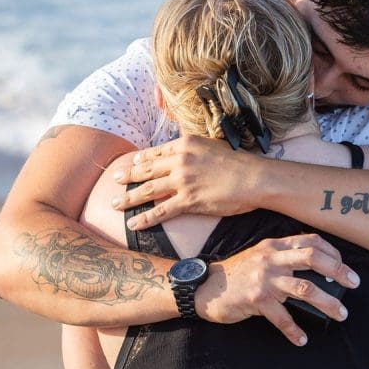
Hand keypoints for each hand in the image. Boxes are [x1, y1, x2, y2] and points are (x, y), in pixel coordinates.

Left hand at [112, 136, 261, 228]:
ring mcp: (182, 181)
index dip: (139, 159)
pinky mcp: (188, 200)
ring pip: (148, 190)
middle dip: (127, 176)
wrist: (255, 178)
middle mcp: (179, 160)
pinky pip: (161, 211)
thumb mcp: (211, 146)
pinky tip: (133, 224)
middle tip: (114, 179)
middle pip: (146, 169)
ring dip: (128, 198)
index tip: (129, 163)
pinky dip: (144, 218)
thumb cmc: (238, 163)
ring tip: (114, 204)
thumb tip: (183, 153)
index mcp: (184, 144)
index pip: (155, 152)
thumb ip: (193, 150)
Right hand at [195, 234, 360, 346]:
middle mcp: (271, 258)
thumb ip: (283, 256)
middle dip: (338, 271)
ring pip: (304, 288)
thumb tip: (316, 268)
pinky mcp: (256, 299)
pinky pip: (282, 317)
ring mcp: (264, 278)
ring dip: (327, 302)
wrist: (205, 288)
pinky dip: (294, 330)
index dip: (332, 252)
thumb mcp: (260, 255)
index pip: (311, 241)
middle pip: (313, 258)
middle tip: (355, 283)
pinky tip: (301, 339)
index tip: (344, 267)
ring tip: (341, 314)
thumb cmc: (237, 274)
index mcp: (275, 245)